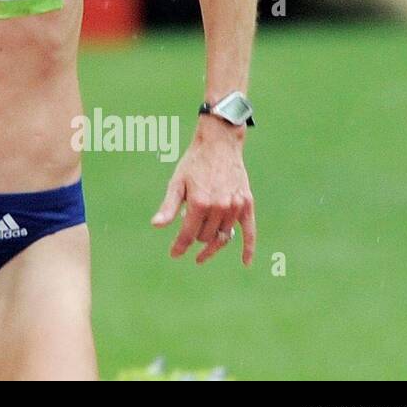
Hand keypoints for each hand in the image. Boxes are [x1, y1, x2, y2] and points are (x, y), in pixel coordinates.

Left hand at [151, 117, 255, 264]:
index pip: (188, 235)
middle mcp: (219, 207)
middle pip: (205, 237)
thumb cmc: (194, 163)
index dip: (179, 247)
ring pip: (223, 237)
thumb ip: (168, 207)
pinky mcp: (247, 204)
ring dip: (211, 240)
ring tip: (202, 241)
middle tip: (188, 227)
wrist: (219, 144)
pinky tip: (245, 262)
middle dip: (194, 236)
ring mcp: (235, 207)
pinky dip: (248, 249)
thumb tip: (156, 226)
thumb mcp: (176, 183)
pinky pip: (250, 232)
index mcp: (199, 203)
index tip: (174, 254)